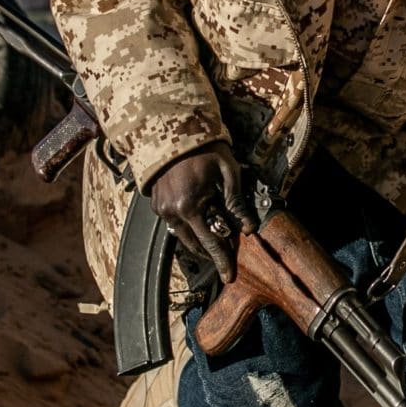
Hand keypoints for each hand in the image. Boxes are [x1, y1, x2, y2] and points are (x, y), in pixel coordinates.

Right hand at [147, 144, 255, 277]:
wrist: (175, 130)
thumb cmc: (205, 150)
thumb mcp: (227, 173)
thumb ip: (236, 203)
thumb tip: (248, 228)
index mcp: (189, 206)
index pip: (210, 242)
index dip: (221, 260)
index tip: (229, 276)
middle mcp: (172, 211)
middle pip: (194, 244)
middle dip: (210, 252)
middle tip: (226, 258)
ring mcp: (161, 208)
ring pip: (182, 236)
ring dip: (199, 240)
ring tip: (215, 241)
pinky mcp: (156, 203)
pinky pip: (174, 223)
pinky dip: (188, 226)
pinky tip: (200, 220)